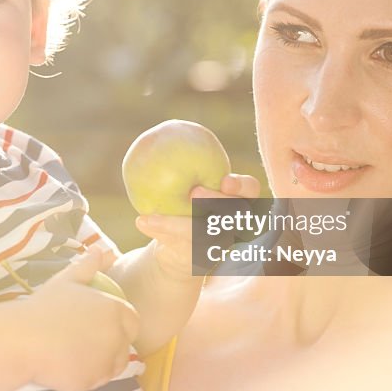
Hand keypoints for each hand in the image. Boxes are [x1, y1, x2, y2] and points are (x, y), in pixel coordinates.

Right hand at [20, 248, 139, 390]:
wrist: (23, 339)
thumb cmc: (44, 306)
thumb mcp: (67, 280)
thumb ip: (89, 265)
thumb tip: (101, 249)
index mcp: (115, 310)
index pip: (132, 321)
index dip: (120, 325)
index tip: (100, 325)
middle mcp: (117, 336)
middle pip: (125, 345)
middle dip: (112, 345)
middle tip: (84, 341)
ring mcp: (106, 361)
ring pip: (113, 366)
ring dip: (101, 362)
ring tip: (76, 354)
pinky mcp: (94, 382)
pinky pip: (97, 381)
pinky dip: (88, 376)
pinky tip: (69, 366)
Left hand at [135, 173, 261, 277]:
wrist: (176, 250)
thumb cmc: (185, 206)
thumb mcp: (186, 184)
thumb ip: (184, 165)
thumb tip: (163, 131)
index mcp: (236, 202)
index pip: (250, 191)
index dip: (242, 186)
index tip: (225, 181)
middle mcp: (233, 226)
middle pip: (234, 215)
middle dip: (217, 202)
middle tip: (194, 192)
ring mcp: (216, 245)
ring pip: (204, 234)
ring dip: (179, 223)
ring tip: (151, 214)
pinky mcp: (198, 260)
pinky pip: (181, 245)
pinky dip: (161, 230)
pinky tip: (141, 221)